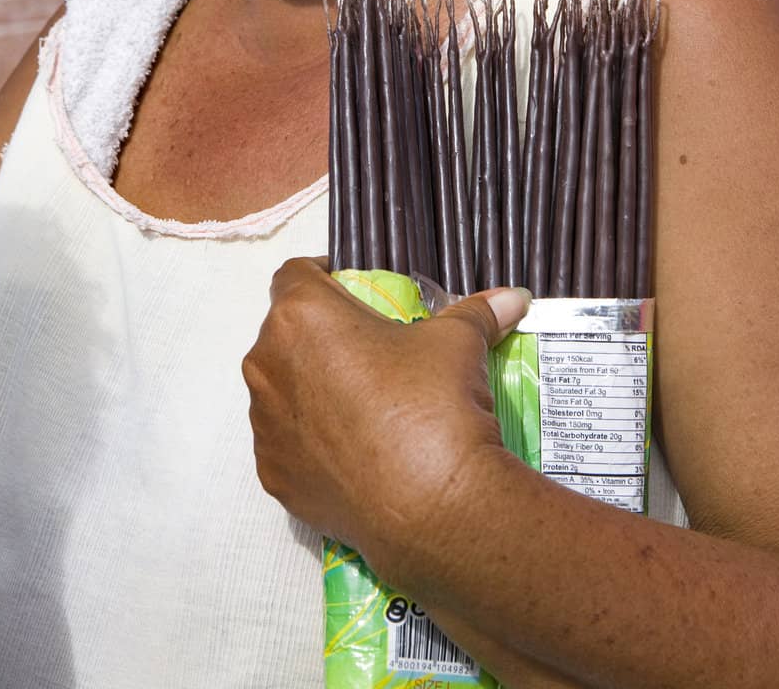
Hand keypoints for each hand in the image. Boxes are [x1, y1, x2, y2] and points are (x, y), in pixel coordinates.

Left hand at [242, 257, 529, 587]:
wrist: (429, 505)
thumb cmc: (432, 403)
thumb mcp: (458, 341)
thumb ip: (476, 311)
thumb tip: (513, 298)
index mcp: (301, 316)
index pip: (296, 273)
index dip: (324, 276)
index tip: (351, 290)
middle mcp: (268, 364)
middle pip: (286, 333)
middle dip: (321, 336)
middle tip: (369, 351)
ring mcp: (265, 424)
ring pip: (282, 389)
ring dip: (312, 388)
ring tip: (363, 405)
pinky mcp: (273, 474)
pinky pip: (287, 444)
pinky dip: (312, 441)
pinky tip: (355, 450)